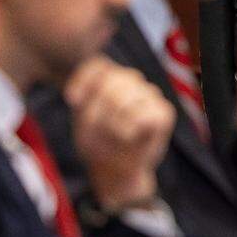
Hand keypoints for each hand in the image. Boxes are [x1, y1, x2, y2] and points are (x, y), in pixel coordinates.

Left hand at [64, 56, 175, 211]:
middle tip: (96, 130)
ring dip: (112, 121)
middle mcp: (133, 82)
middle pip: (112, 81)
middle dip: (97, 109)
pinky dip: (129, 129)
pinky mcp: (164, 112)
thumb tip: (79, 98)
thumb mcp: (84, 121)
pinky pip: (143, 114)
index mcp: (112, 79)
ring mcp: (150, 95)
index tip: (72, 101)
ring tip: (112, 135)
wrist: (116, 171)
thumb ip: (86, 103)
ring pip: (127, 97)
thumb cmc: (99, 144)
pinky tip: (127, 138)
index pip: (99, 65)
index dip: (83, 80)